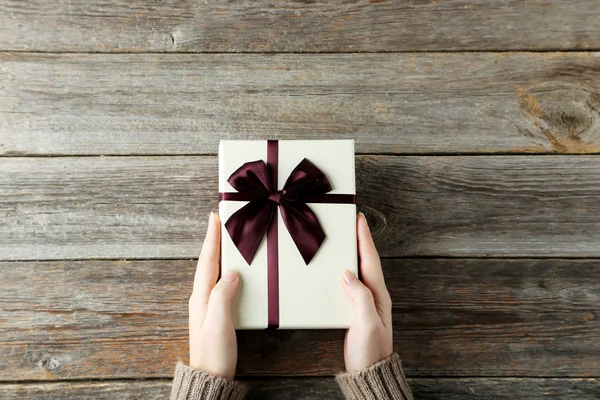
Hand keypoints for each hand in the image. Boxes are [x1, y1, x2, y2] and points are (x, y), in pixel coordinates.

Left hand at [189, 212, 239, 379]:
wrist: (211, 377)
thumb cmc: (214, 353)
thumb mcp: (219, 322)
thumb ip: (223, 295)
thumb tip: (232, 273)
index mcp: (201, 296)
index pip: (207, 260)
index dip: (212, 238)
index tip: (215, 217)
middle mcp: (202, 298)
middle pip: (209, 262)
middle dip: (215, 241)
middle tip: (222, 222)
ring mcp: (208, 306)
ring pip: (215, 272)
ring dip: (220, 254)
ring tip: (228, 239)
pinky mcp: (217, 314)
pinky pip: (221, 284)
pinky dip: (226, 271)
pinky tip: (234, 271)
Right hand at [341, 213, 393, 371]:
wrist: (369, 374)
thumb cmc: (370, 351)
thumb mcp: (366, 323)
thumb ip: (359, 297)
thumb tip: (347, 274)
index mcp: (378, 295)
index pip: (370, 260)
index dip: (364, 238)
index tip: (359, 219)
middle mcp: (374, 295)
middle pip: (365, 261)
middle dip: (358, 241)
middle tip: (349, 224)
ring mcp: (365, 303)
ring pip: (358, 271)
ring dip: (351, 255)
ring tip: (341, 241)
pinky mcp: (355, 311)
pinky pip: (350, 285)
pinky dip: (343, 272)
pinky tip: (335, 272)